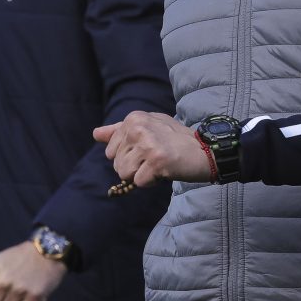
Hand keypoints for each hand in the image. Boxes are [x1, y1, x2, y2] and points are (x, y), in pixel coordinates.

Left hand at [93, 111, 210, 185]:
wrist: (204, 150)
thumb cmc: (175, 140)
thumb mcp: (148, 128)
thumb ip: (120, 131)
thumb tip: (95, 134)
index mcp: (133, 118)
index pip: (110, 151)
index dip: (129, 156)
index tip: (149, 149)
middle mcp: (138, 127)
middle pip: (116, 163)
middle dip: (134, 167)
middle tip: (156, 157)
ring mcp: (147, 143)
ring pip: (124, 174)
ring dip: (141, 175)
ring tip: (159, 163)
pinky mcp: (156, 160)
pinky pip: (139, 182)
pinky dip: (151, 182)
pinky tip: (165, 170)